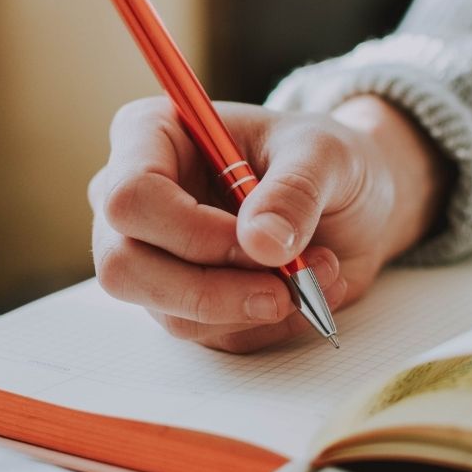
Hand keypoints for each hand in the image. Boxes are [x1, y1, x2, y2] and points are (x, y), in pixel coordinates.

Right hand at [88, 95, 450, 352]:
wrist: (348, 200)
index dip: (189, 231)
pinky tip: (306, 289)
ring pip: (168, 311)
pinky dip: (266, 323)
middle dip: (210, 289)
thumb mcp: (326, 155)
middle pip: (123, 266)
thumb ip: (294, 191)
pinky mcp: (180, 301)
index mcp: (149, 136)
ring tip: (317, 271)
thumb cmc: (322, 159)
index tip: (258, 241)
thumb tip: (262, 243)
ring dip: (252, 306)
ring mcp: (150, 256)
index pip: (130, 196)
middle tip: (284, 288)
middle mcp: (135, 199)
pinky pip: (208, 334)